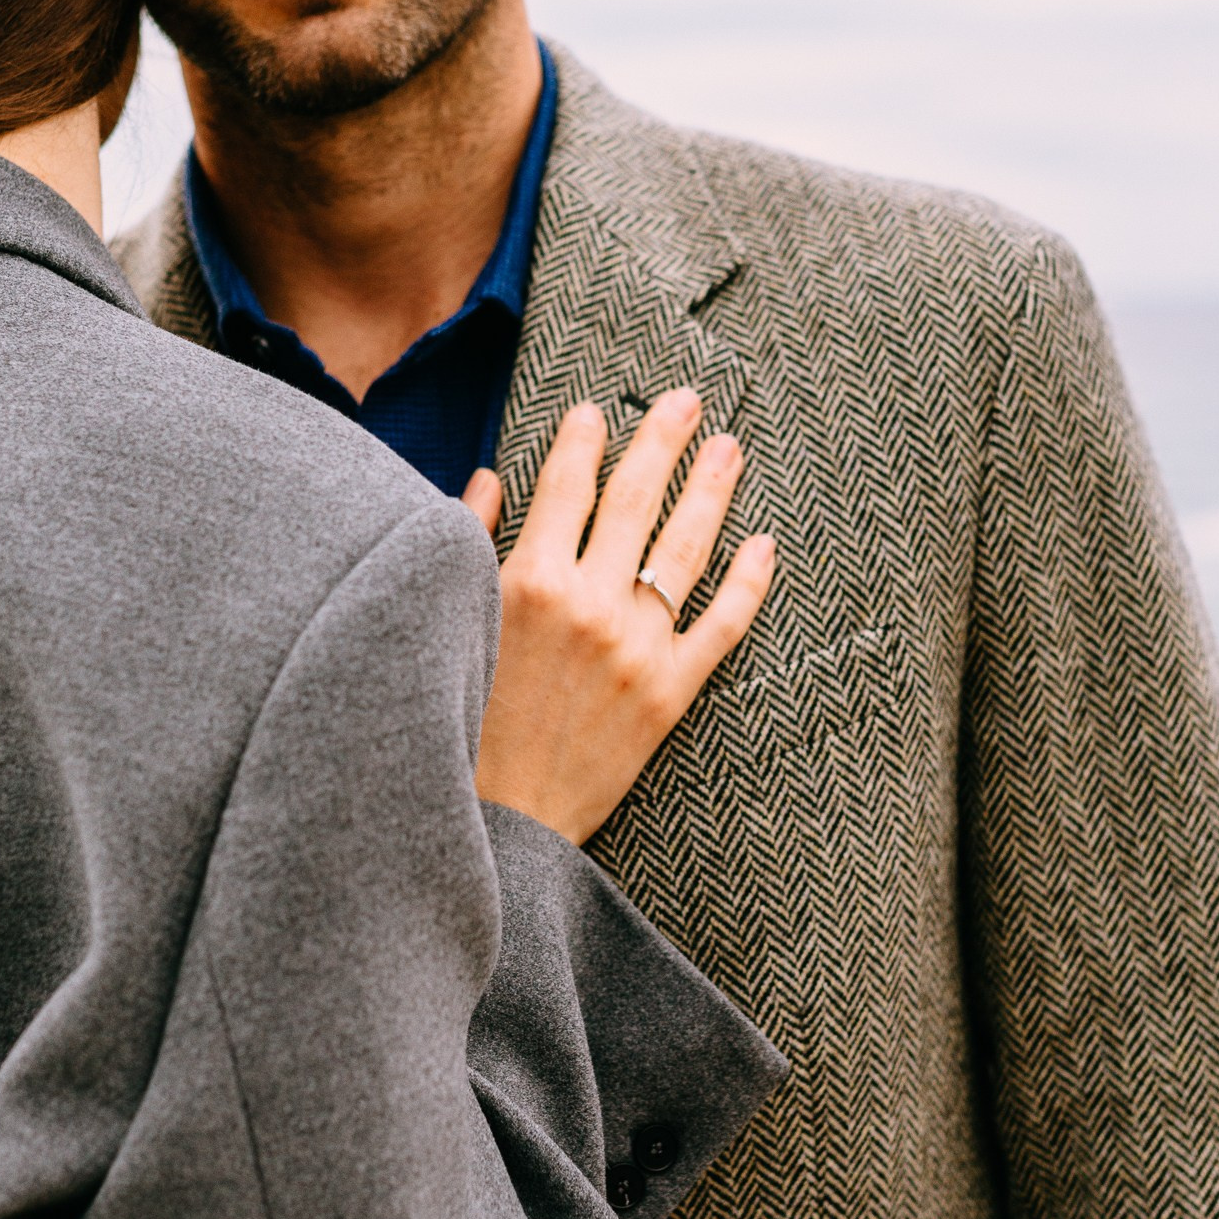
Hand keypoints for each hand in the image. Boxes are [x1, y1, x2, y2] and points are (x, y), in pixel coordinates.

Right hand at [465, 388, 774, 843]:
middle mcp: (587, 603)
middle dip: (661, 440)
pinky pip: (720, 626)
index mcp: (526, 581)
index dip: (582, 440)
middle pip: (635, 499)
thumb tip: (489, 477)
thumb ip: (470, 542)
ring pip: (686, 549)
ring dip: (711, 490)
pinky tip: (765, 545)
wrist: (500, 820)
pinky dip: (748, 584)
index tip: (595, 410)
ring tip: (729, 448)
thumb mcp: (453, 620)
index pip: (565, 486)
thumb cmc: (462, 719)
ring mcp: (636, 647)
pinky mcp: (670, 693)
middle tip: (686, 399)